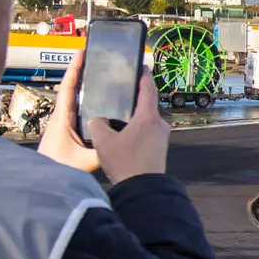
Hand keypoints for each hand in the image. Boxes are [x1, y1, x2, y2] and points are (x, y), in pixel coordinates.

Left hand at [37, 51, 98, 174]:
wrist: (40, 181)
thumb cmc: (56, 169)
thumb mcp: (83, 162)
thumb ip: (101, 153)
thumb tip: (117, 143)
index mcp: (62, 118)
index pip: (68, 88)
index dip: (75, 69)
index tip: (81, 53)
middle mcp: (61, 117)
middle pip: (71, 88)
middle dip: (80, 71)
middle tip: (91, 56)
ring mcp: (62, 124)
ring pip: (73, 98)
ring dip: (82, 84)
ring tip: (94, 71)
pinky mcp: (66, 131)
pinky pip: (76, 109)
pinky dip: (84, 99)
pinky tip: (95, 99)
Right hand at [86, 69, 169, 183]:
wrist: (142, 190)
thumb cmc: (127, 164)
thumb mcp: (103, 141)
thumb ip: (97, 124)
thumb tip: (97, 121)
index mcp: (148, 117)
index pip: (148, 89)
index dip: (144, 76)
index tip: (142, 67)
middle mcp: (159, 125)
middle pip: (148, 105)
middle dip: (136, 100)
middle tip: (124, 95)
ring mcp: (162, 138)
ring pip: (147, 122)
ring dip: (135, 119)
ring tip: (120, 120)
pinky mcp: (159, 150)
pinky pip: (148, 134)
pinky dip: (137, 132)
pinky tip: (124, 139)